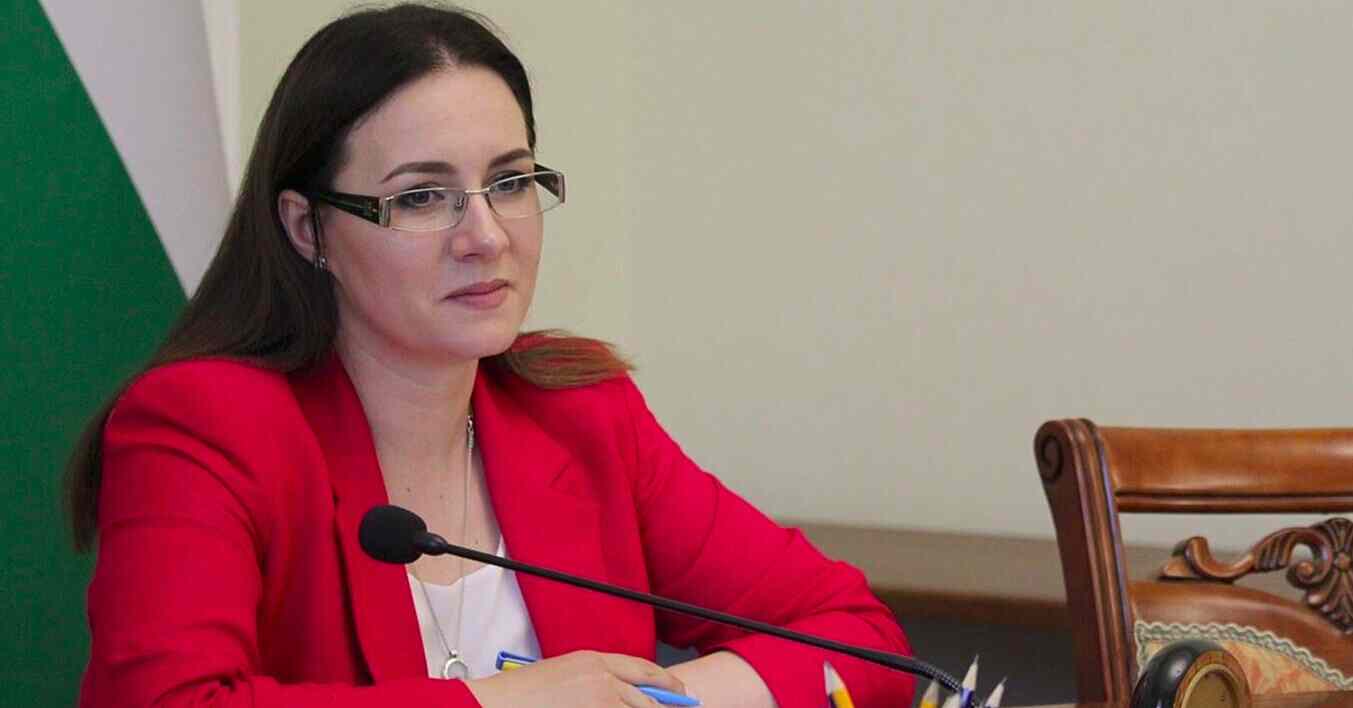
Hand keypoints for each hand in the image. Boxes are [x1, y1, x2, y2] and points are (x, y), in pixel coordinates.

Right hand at [466, 650, 689, 707]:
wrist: (495, 703)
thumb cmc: (522, 693)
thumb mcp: (565, 673)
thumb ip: (596, 678)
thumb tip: (622, 692)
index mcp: (594, 661)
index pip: (644, 670)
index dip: (666, 683)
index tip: (680, 692)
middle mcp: (602, 679)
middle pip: (648, 698)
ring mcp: (600, 702)